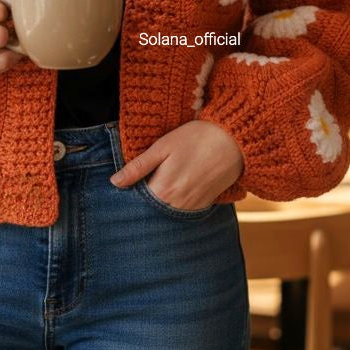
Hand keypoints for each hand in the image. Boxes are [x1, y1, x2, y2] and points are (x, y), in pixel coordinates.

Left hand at [109, 120, 243, 209]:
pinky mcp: (205, 204)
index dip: (130, 193)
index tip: (128, 184)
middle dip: (145, 199)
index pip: (137, 202)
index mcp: (162, 189)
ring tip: (165, 180)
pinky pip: (184, 210)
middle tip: (146, 179)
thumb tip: (114, 182)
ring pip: (167, 211)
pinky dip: (176, 202)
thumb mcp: (162, 147)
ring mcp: (192, 206)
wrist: (235, 141)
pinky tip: (178, 185)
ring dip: (161, 201)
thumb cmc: (196, 138)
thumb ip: (138, 167)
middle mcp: (177, 204)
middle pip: (152, 209)